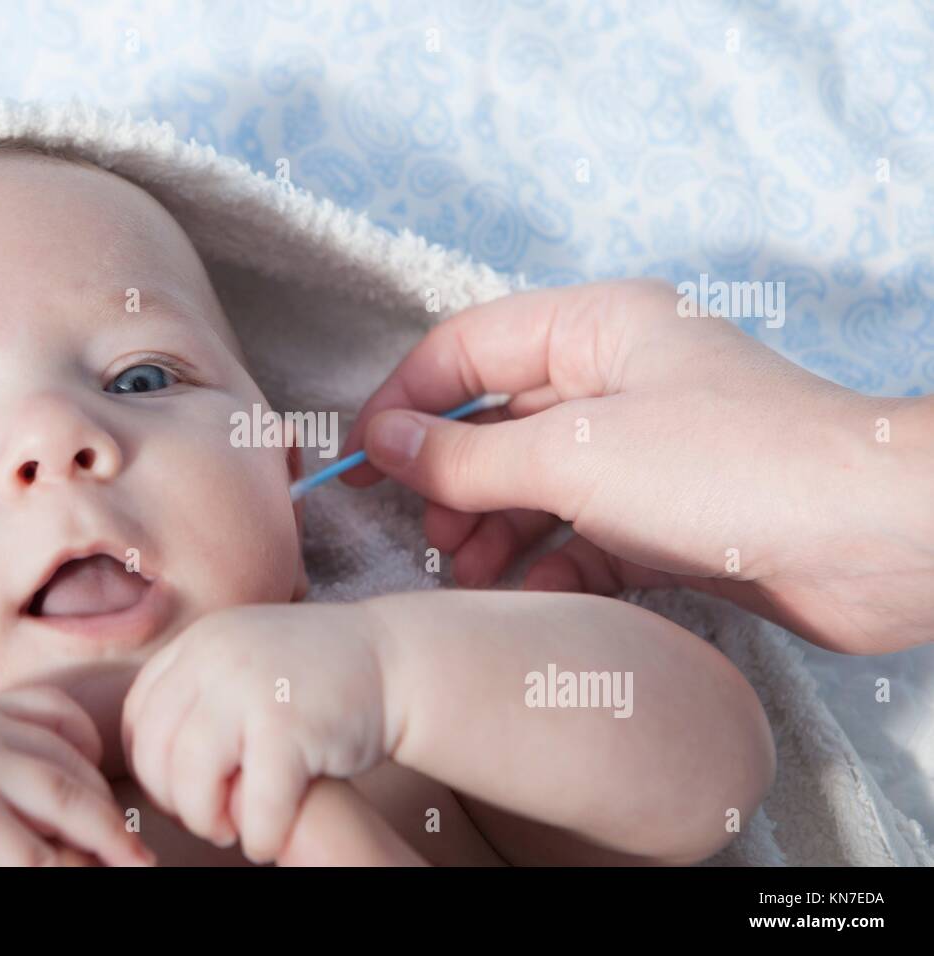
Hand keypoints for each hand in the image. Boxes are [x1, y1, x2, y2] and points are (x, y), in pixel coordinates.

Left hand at [121, 602, 389, 861]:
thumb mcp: (243, 659)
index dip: (150, 766)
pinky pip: (252, 807)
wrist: (395, 658)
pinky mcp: (289, 727)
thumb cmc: (317, 676)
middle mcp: (215, 657)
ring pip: (190, 783)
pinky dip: (258, 835)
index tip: (182, 789)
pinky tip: (270, 836)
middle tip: (212, 819)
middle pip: (154, 753)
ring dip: (210, 822)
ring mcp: (251, 689)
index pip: (137, 717)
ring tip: (237, 828)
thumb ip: (197, 692)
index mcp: (198, 642)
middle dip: (176, 802)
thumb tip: (144, 763)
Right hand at [341, 279, 933, 653]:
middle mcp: (615, 381)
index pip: (465, 349)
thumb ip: (464, 454)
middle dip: (452, 479)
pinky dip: (550, 567)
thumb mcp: (572, 456)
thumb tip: (378, 441)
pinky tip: (534, 600)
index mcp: (594, 329)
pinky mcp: (665, 517)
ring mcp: (642, 451)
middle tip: (427, 535)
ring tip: (468, 573)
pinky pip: (581, 536)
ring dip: (495, 530)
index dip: (403, 401)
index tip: (356, 463)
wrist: (871, 541)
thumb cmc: (727, 468)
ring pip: (535, 485)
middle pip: (497, 422)